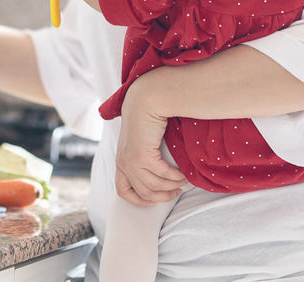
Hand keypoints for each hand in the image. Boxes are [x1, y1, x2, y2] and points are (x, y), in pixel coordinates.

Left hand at [115, 70, 187, 205]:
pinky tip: (182, 174)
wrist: (144, 101)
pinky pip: (162, 175)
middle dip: (162, 196)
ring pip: (154, 186)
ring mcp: (131, 161)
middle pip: (143, 193)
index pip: (123, 190)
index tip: (153, 202)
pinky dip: (174, 177)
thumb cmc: (146, 119)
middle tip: (176, 192)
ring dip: (172, 186)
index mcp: (120, 161)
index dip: (138, 200)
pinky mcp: (141, 156)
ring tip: (183, 181)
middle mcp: (123, 164)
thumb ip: (145, 157)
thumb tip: (159, 175)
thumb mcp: (141, 142)